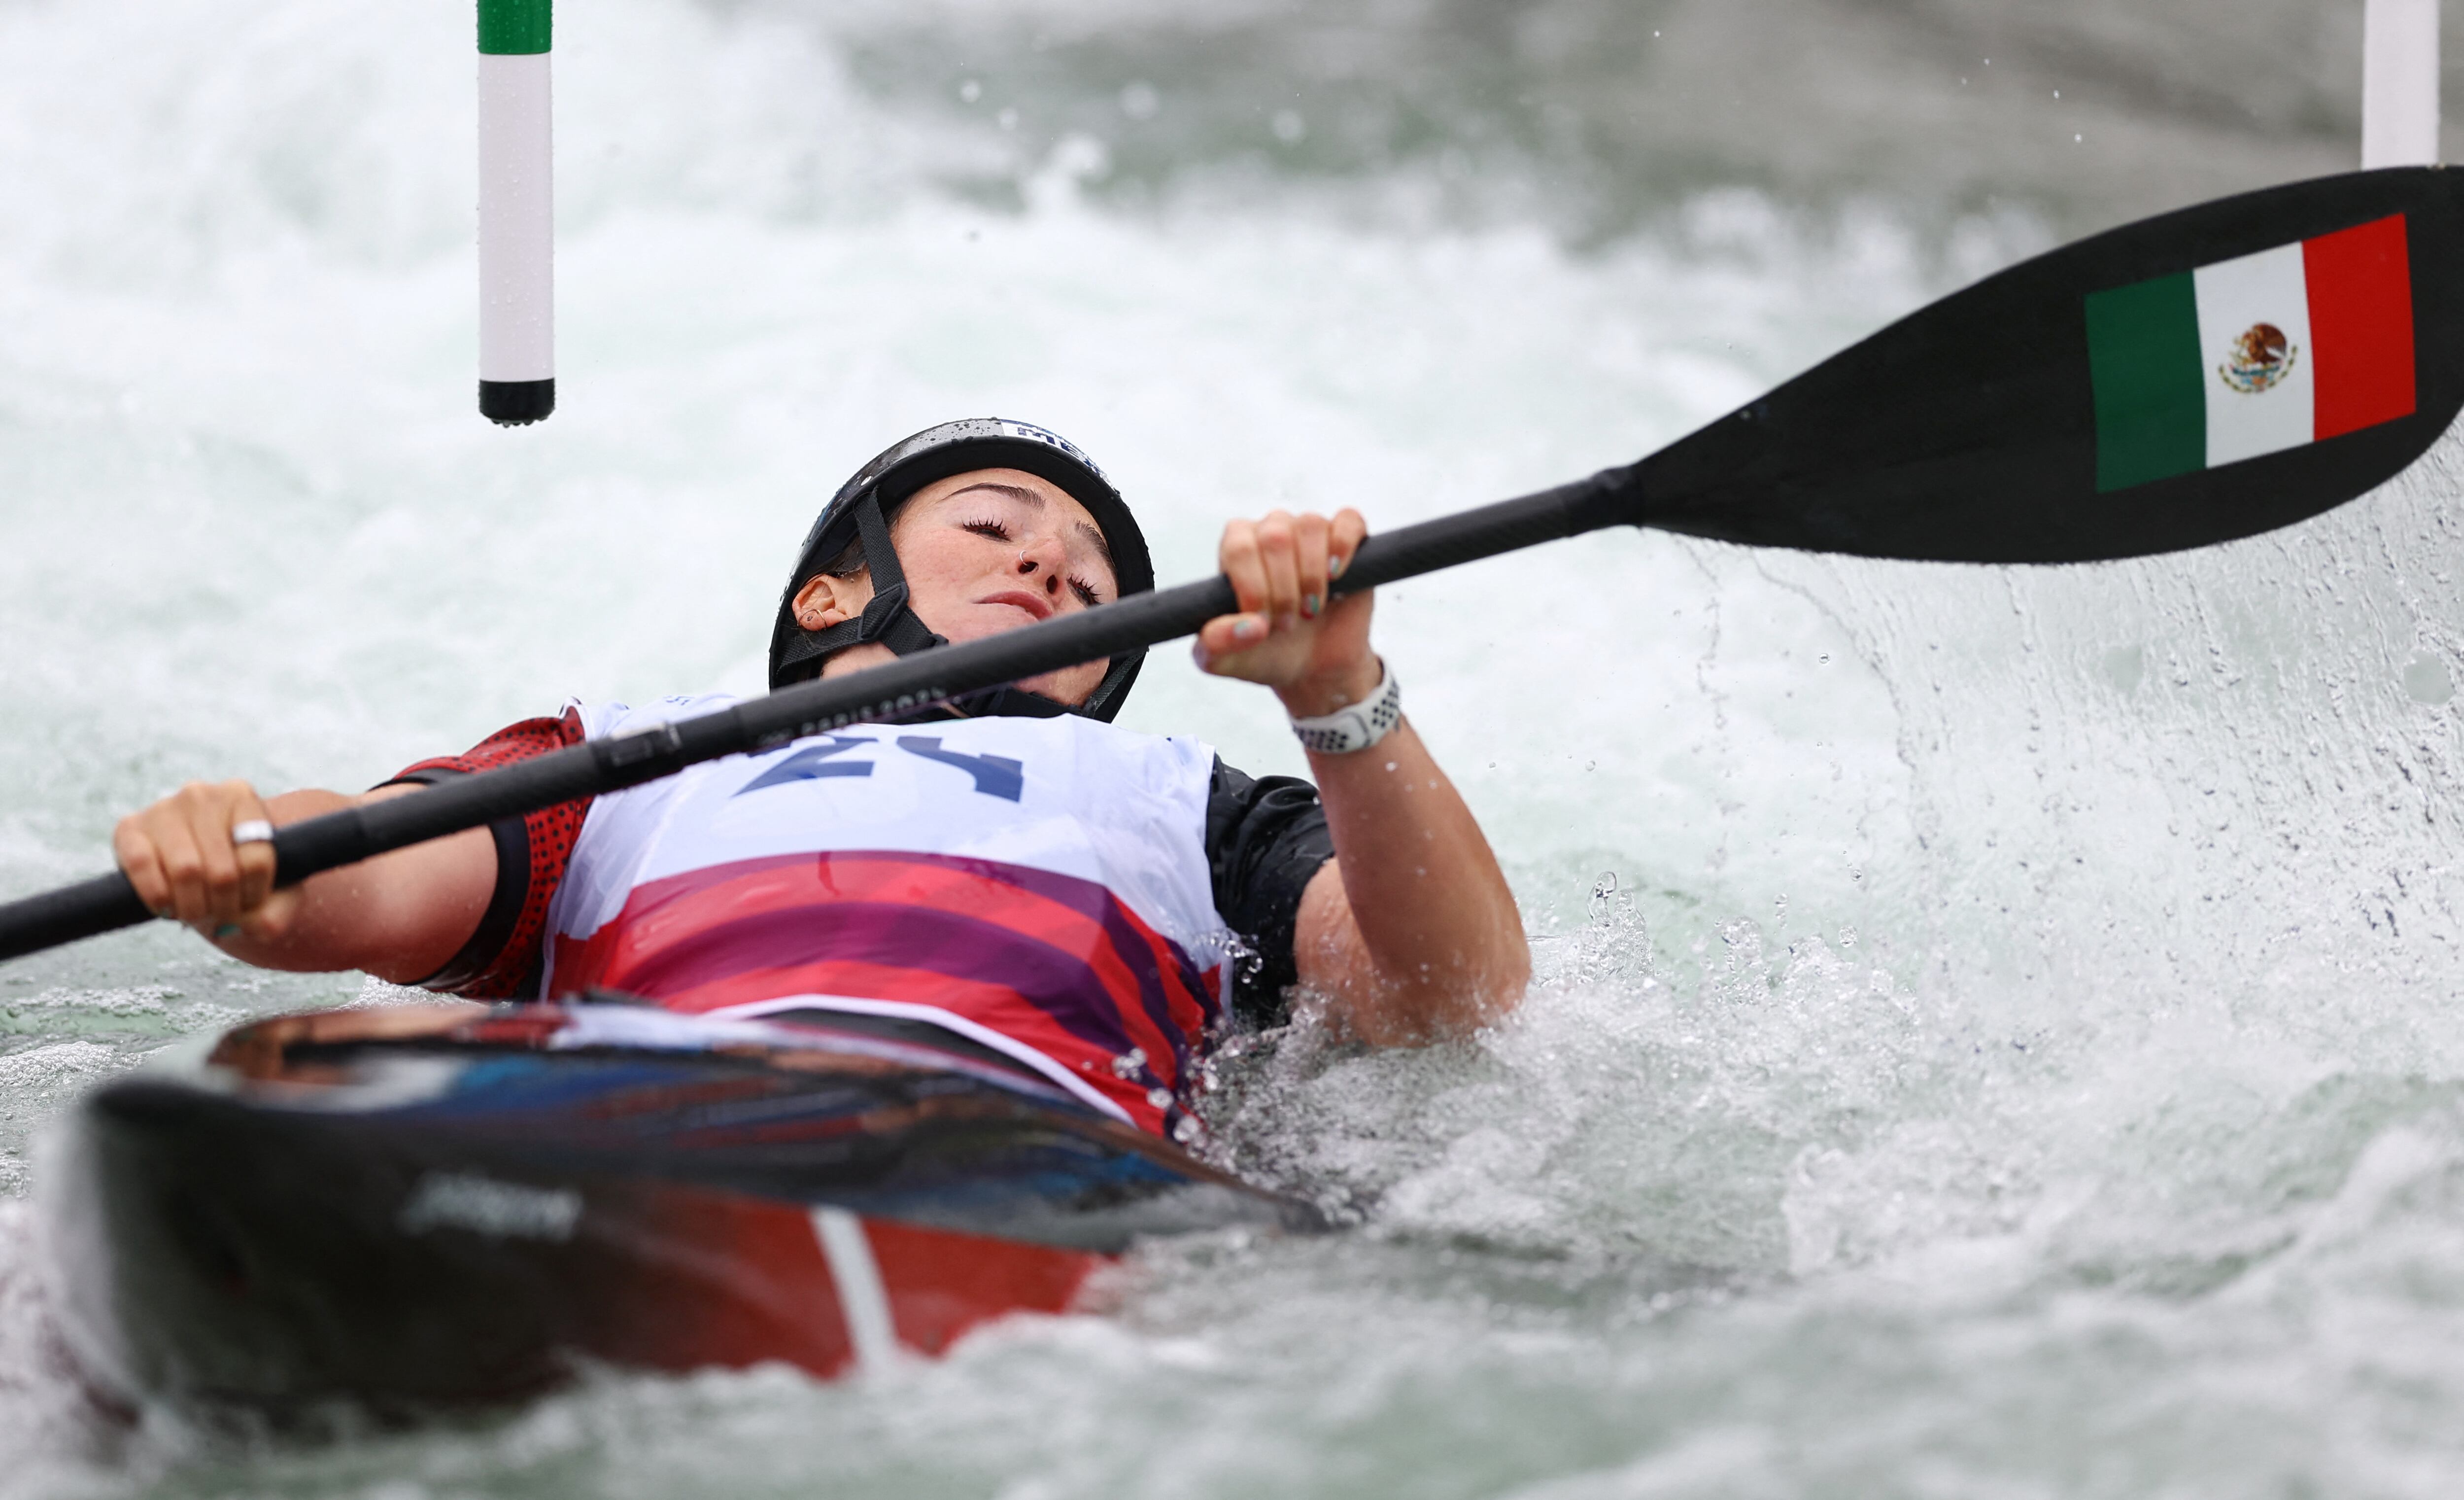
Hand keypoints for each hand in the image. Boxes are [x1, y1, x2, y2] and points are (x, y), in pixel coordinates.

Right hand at [113, 780, 297, 943]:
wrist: (197, 869)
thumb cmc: (239, 878)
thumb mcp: (272, 892)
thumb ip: (275, 913)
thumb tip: (252, 924)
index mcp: (242, 798)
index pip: (258, 857)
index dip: (254, 894)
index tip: (249, 902)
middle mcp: (202, 795)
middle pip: (222, 871)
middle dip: (223, 906)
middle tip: (220, 914)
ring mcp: (163, 808)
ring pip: (186, 871)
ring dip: (193, 907)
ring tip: (197, 912)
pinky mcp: (128, 828)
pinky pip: (143, 866)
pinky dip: (158, 897)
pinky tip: (168, 906)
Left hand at [1194, 508, 1379, 716]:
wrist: (1313, 667)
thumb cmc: (1265, 653)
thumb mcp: (1226, 661)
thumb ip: (1215, 645)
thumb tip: (1249, 624)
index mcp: (1236, 549)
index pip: (1239, 548)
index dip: (1254, 587)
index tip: (1263, 623)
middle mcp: (1270, 531)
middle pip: (1275, 536)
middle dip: (1284, 589)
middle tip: (1287, 624)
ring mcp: (1308, 531)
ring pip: (1310, 526)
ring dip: (1312, 575)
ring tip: (1312, 609)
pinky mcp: (1347, 539)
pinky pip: (1348, 520)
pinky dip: (1343, 546)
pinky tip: (1336, 575)